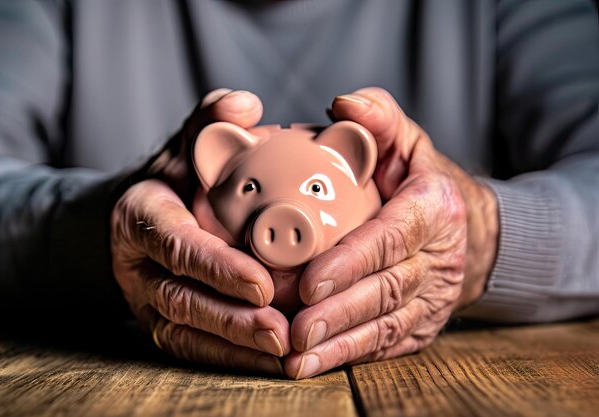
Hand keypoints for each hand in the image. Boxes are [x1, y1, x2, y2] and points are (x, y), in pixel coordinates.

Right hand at [111, 90, 289, 374]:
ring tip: (283, 354)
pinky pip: (192, 349)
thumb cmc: (171, 178)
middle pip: (181, 299)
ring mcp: (145, 300)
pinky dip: (230, 359)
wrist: (136, 217)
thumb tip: (247, 105)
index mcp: (141, 216)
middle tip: (281, 330)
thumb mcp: (185, 143)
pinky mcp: (161, 323)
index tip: (262, 285)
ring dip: (234, 348)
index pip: (177, 245)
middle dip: (230, 320)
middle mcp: (137, 265)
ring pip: (186, 332)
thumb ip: (211, 121)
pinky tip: (270, 362)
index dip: (216, 268)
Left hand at [286, 87, 498, 378]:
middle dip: (339, 312)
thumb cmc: (420, 180)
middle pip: (387, 288)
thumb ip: (378, 119)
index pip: (392, 237)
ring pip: (387, 323)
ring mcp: (435, 296)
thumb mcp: (405, 140)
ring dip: (341, 343)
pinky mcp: (424, 324)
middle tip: (295, 329)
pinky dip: (350, 356)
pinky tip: (313, 365)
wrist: (466, 229)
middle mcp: (441, 256)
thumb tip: (341, 104)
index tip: (311, 282)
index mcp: (434, 207)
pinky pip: (387, 343)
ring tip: (297, 357)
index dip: (353, 262)